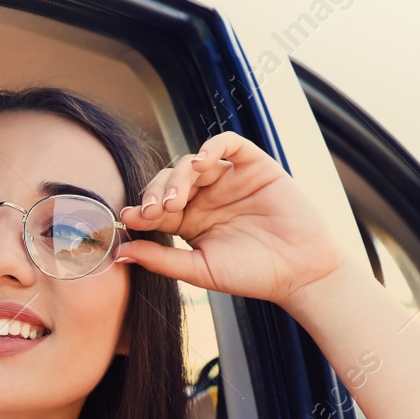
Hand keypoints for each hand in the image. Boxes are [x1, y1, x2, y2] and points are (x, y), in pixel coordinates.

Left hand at [114, 131, 349, 306]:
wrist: (299, 272)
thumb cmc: (251, 274)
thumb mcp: (199, 270)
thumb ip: (162, 259)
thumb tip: (120, 253)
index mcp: (188, 221)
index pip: (155, 207)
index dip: (141, 210)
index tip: (130, 218)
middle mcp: (205, 197)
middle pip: (168, 181)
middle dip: (156, 193)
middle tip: (156, 212)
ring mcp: (227, 180)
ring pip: (192, 163)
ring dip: (179, 177)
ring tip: (176, 199)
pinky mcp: (253, 165)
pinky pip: (229, 143)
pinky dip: (213, 146)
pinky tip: (204, 162)